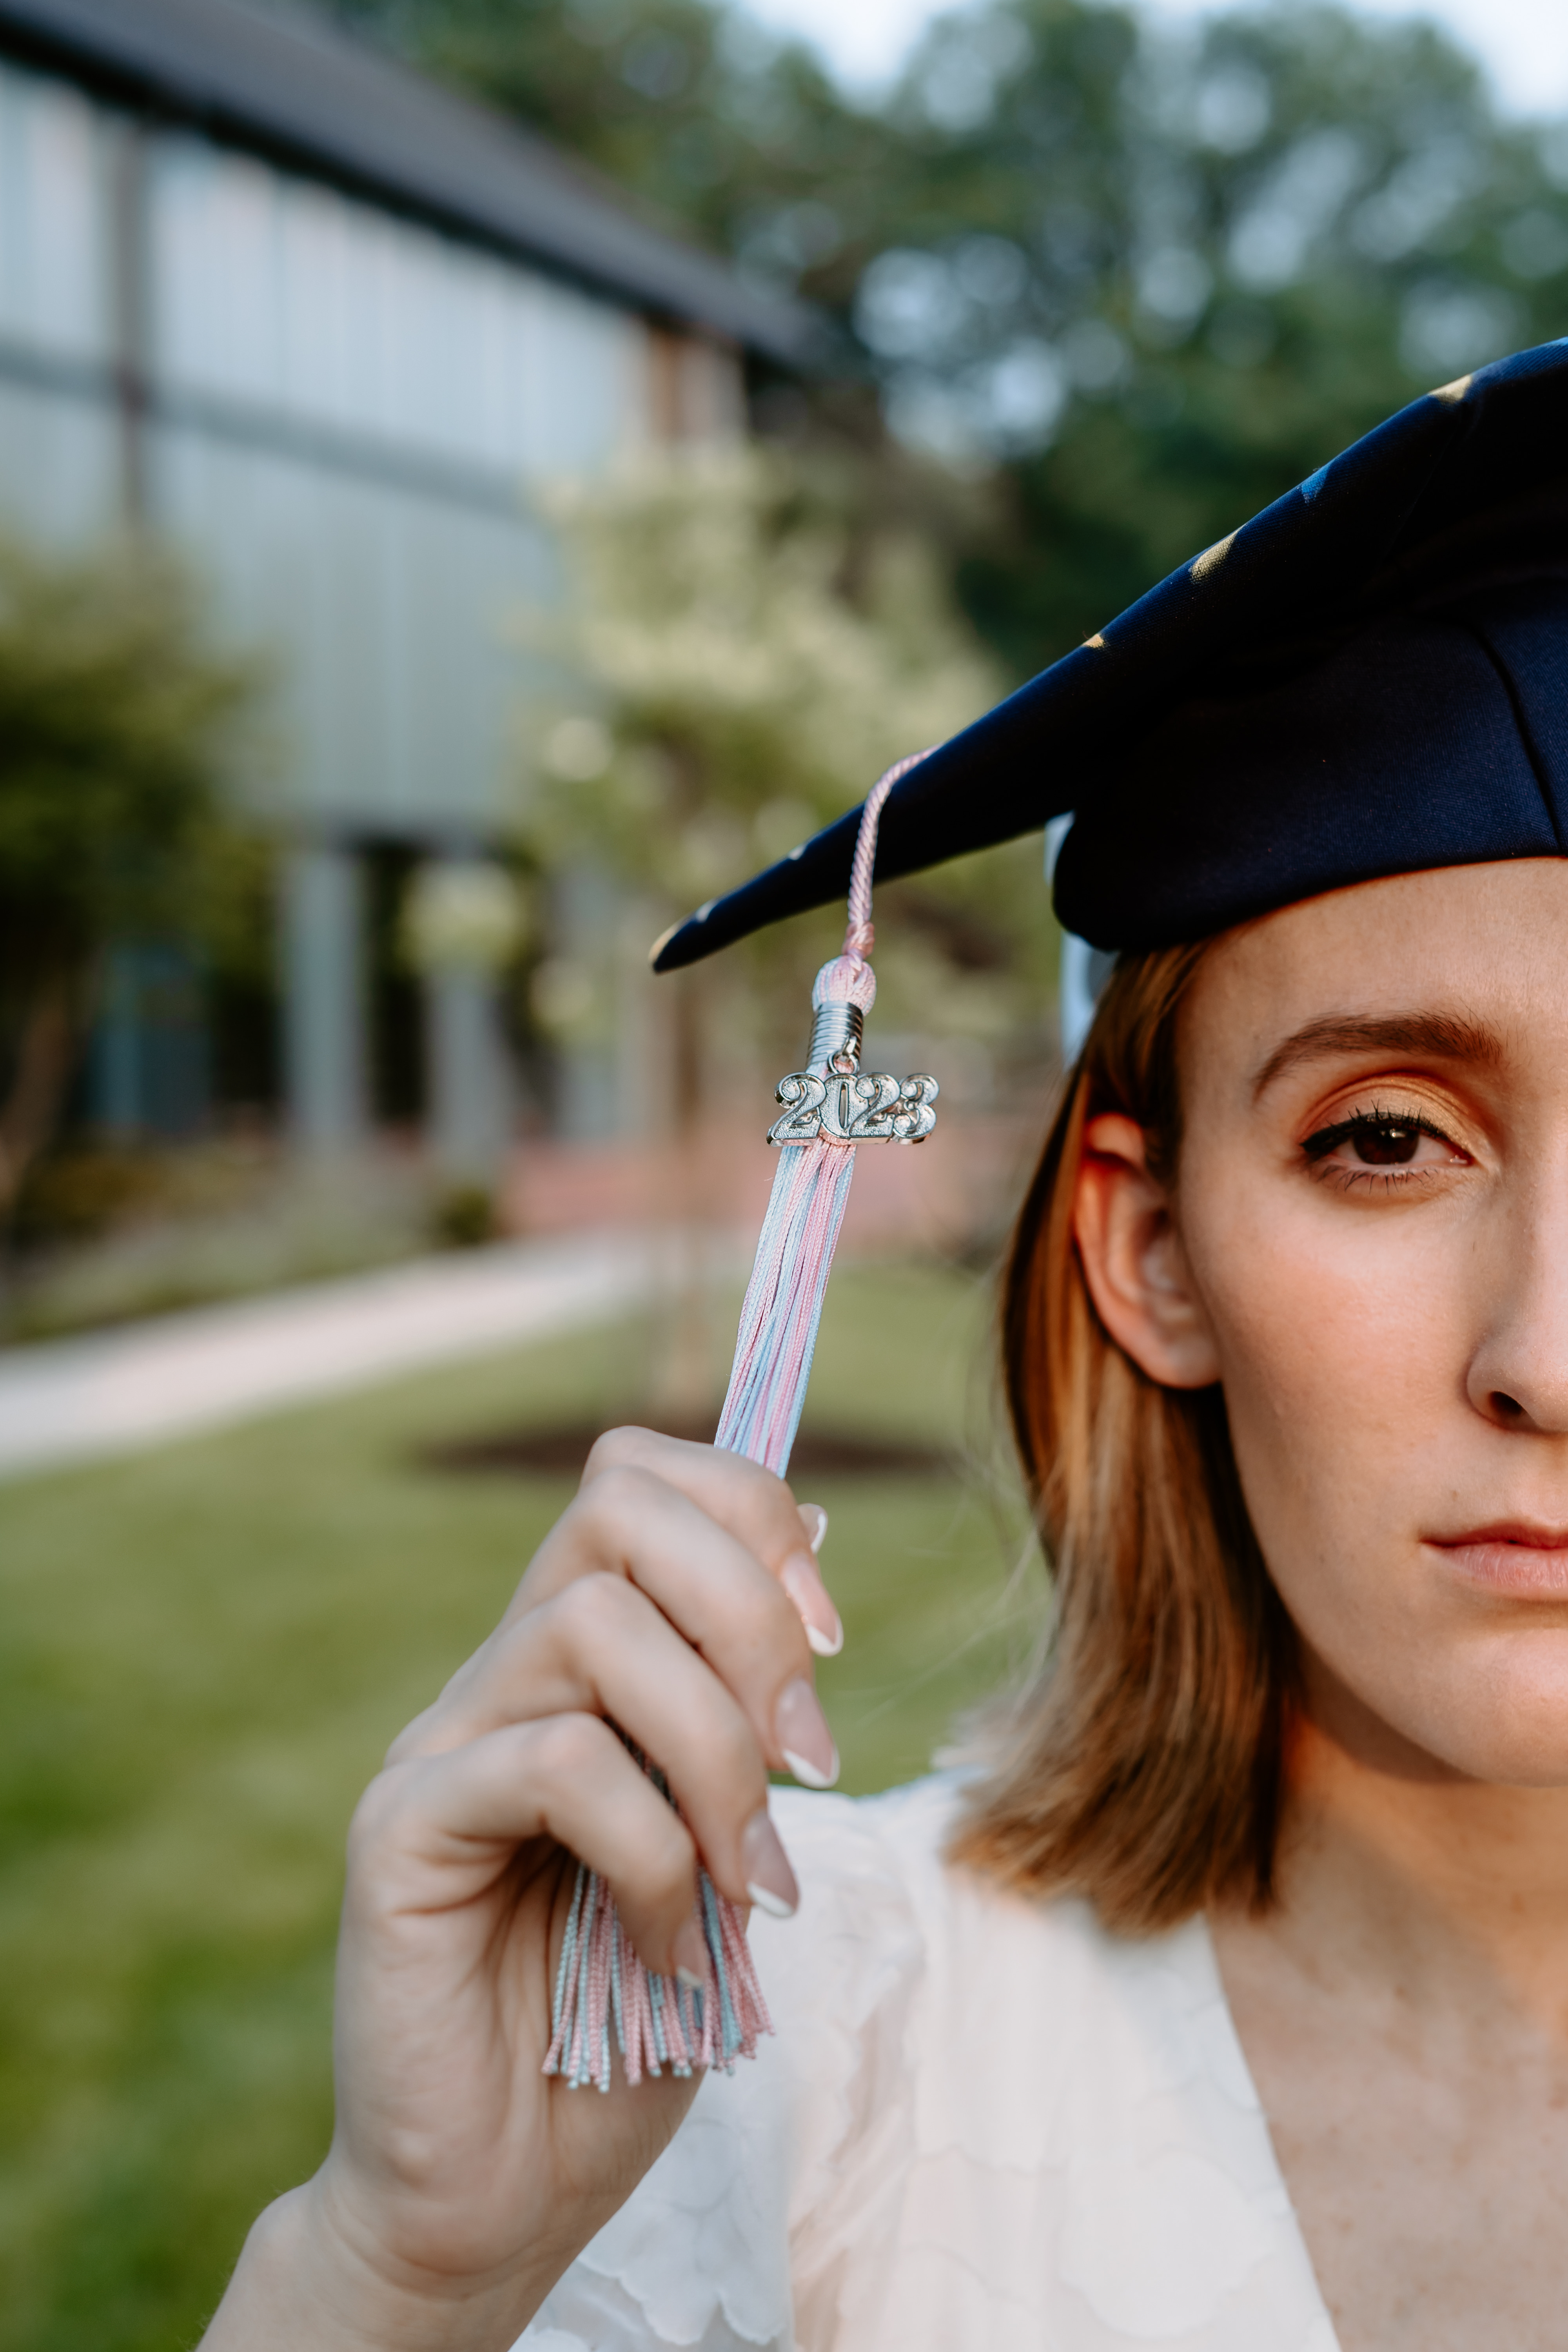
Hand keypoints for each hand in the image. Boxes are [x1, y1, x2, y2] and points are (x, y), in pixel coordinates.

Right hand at [200, 1429, 841, 2351]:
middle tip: (806, 1758)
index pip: (640, 1476)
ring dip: (716, 1753)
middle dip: (750, 1611)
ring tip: (746, 1878)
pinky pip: (559, 1766)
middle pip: (618, 1505)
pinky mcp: (400, 1828)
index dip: (751, 1514)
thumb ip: (741, 1733)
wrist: (504, 2187)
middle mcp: (501, 1674)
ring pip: (596, 1625)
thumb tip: (809, 1618)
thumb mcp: (721, 1846)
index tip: (827, 1643)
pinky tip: (669, 1943)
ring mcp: (439, 1742)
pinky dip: (652, 1855)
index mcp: (575, 1660)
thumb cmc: (628, 2018)